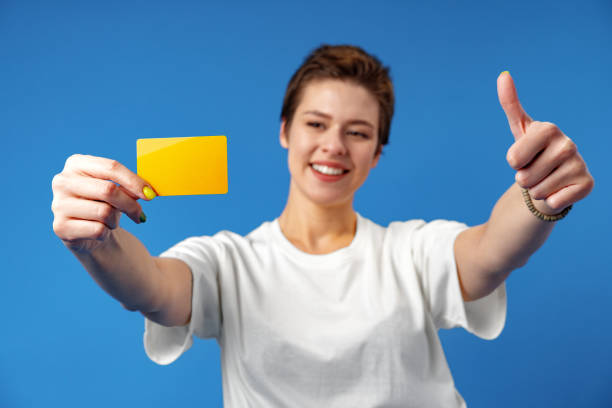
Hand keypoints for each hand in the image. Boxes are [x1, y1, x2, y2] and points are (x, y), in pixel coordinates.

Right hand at [51, 154, 155, 251]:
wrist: (88, 233)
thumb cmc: (105, 205)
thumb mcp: (117, 191)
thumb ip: (130, 187)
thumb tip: (148, 190)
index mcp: (76, 164)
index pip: (111, 167)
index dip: (134, 181)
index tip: (150, 193)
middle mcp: (63, 181)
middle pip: (109, 190)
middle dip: (130, 204)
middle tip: (140, 213)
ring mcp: (58, 204)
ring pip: (104, 212)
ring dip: (115, 220)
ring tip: (111, 221)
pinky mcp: (60, 227)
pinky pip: (97, 230)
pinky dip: (106, 233)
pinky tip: (100, 231)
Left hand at [497, 71, 593, 214]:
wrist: (551, 177)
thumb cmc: (532, 153)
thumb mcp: (519, 130)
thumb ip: (510, 104)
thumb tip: (503, 75)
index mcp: (548, 129)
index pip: (513, 158)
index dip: (514, 162)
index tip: (521, 157)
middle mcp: (568, 144)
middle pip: (524, 177)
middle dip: (523, 179)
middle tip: (534, 171)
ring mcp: (579, 164)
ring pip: (537, 190)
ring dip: (535, 190)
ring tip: (544, 180)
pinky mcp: (587, 184)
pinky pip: (555, 201)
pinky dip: (551, 201)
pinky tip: (558, 190)